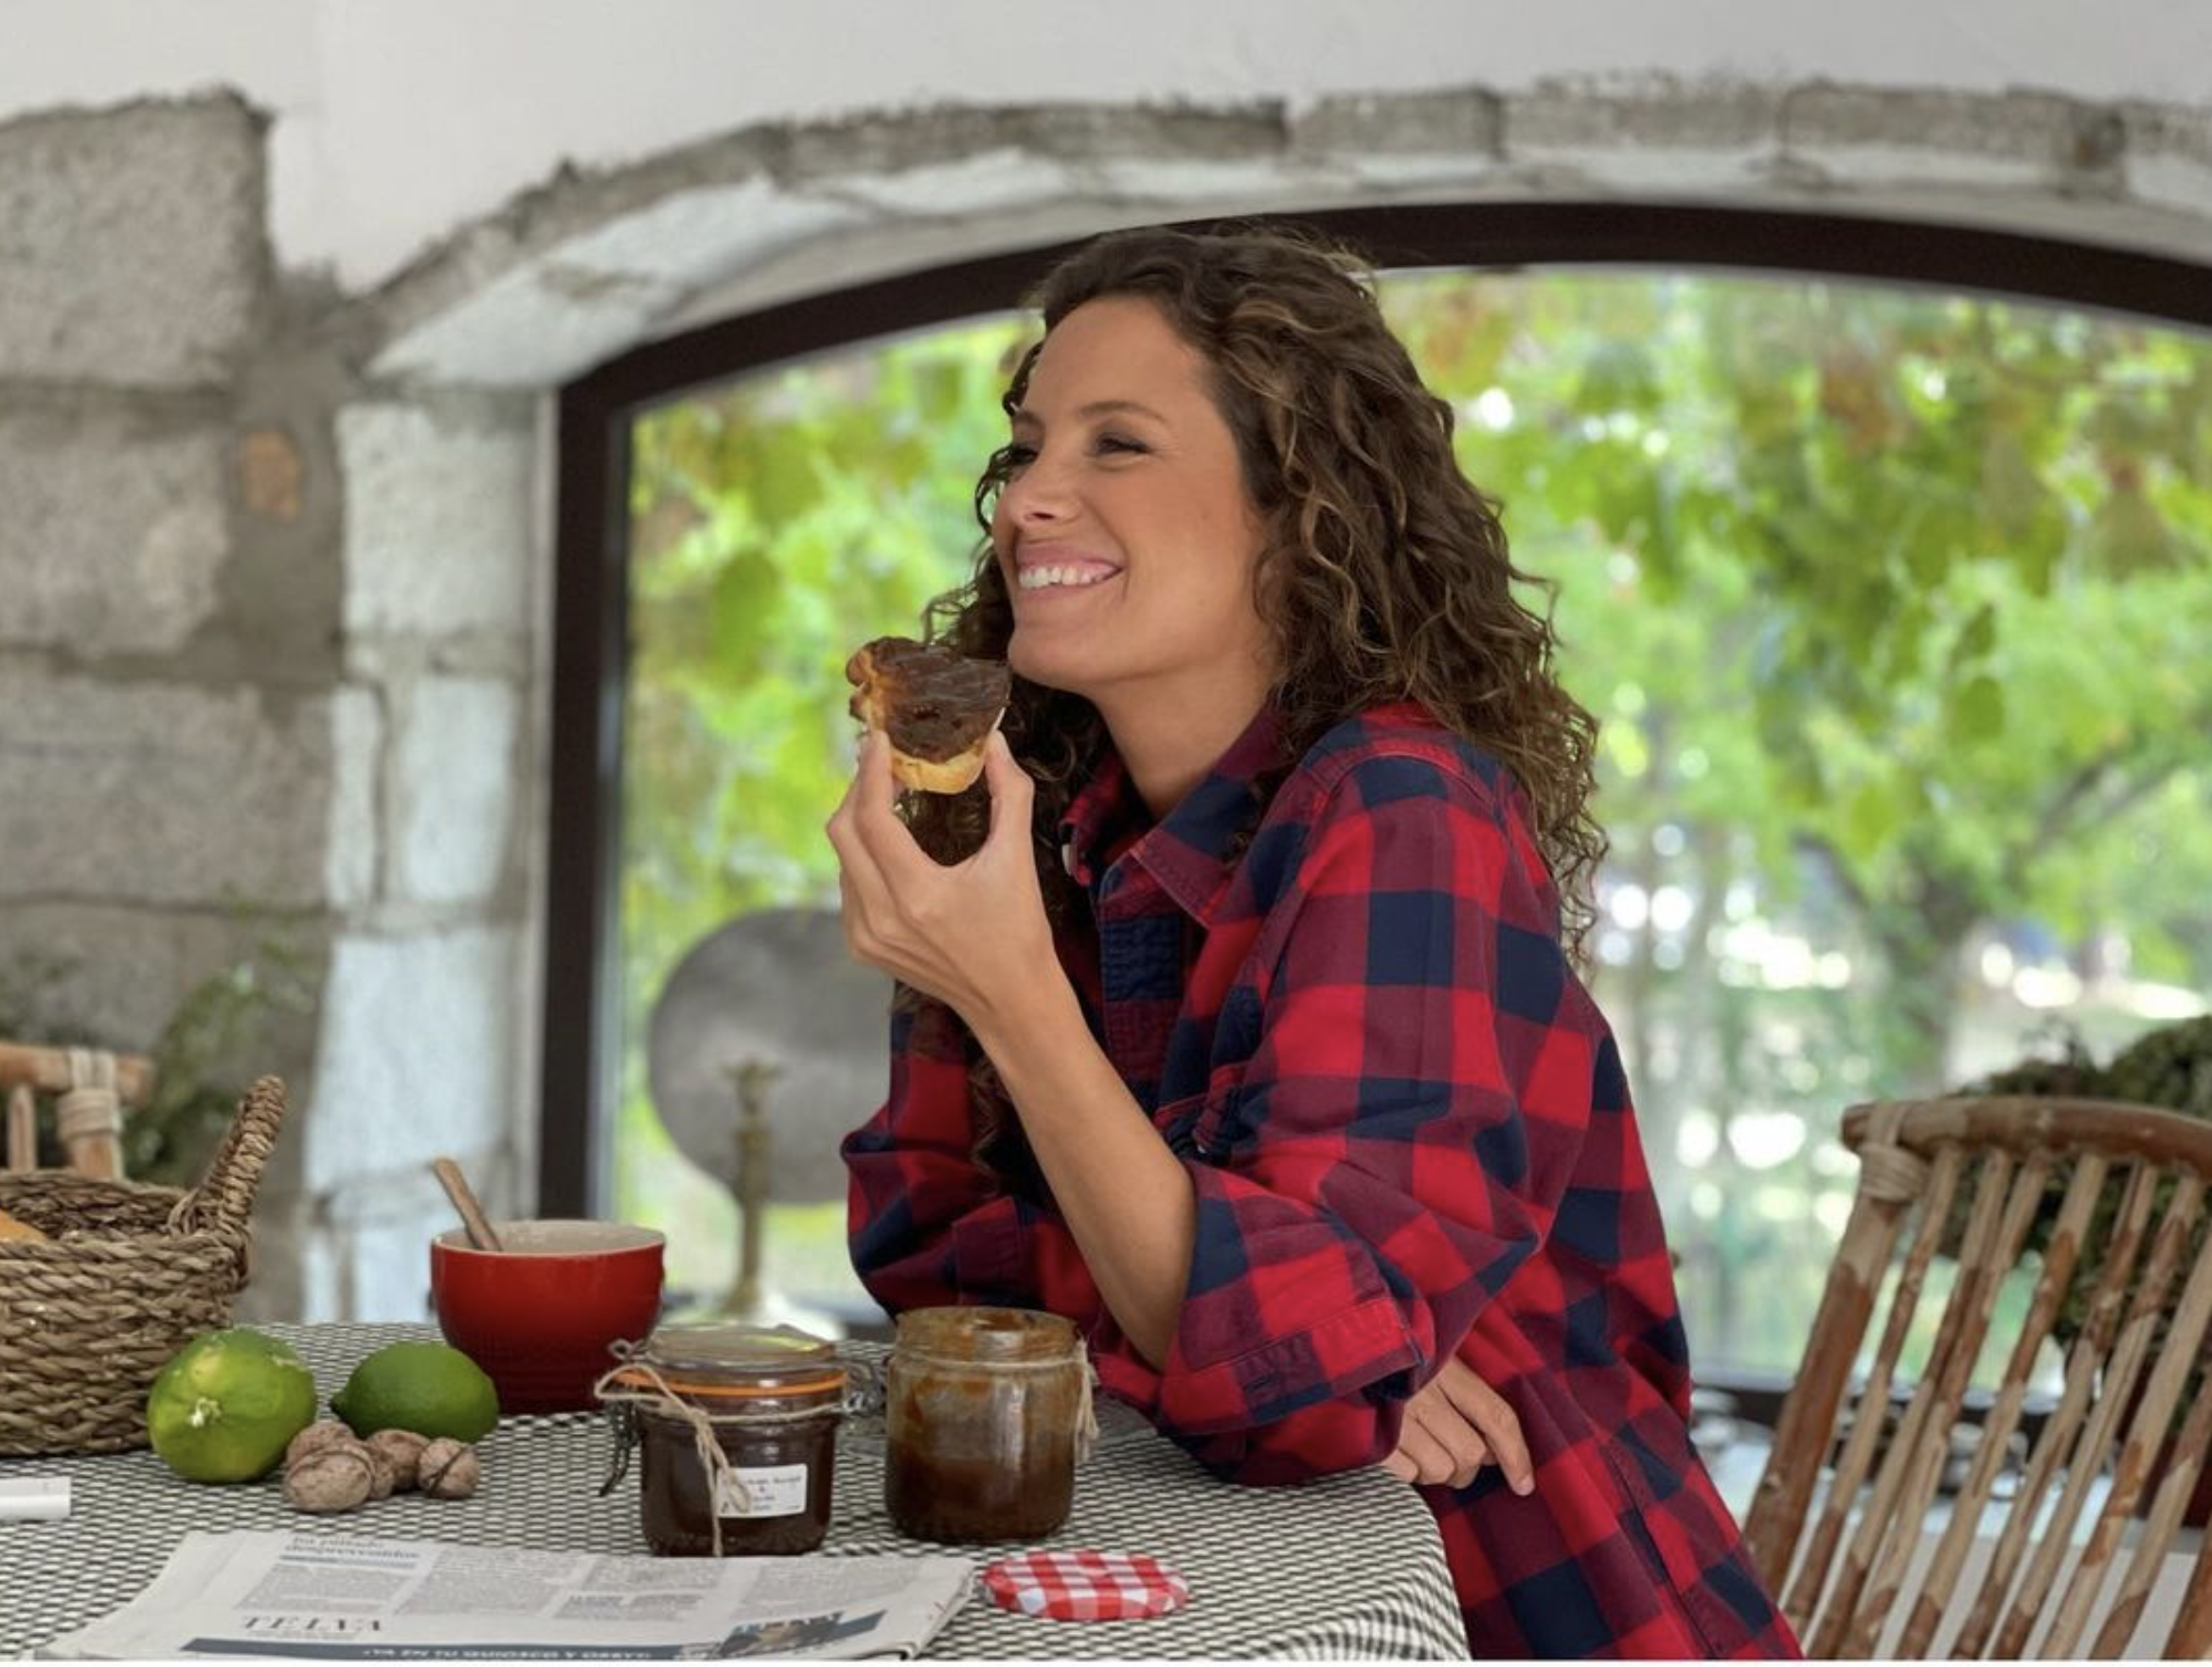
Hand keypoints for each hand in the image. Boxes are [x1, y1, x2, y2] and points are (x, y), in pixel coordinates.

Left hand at [825, 730, 1058, 1035]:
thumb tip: (993, 740)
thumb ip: (1009, 792)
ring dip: (859, 821)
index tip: (878, 739)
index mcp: (917, 895)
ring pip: (842, 858)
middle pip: (843, 832)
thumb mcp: (1018, 858)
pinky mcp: (863, 947)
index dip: (871, 771)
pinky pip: (848, 885)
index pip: (873, 817)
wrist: (1011, 1001)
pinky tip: (889, 844)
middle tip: (883, 763)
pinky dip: (862, 856)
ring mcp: (866, 937)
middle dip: (858, 789)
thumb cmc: (1019, 931)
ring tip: (887, 797)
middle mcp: (881, 918)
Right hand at [1381, 1357, 1534, 1493]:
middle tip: (1450, 1456)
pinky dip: (1406, 1471)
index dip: (1517, 1454)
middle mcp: (1424, 1391)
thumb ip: (1462, 1392)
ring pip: (1439, 1470)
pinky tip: (1394, 1448)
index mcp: (1446, 1366)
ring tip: (1416, 1447)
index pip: (1496, 1415)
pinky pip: (1406, 1475)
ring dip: (1434, 1469)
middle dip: (1466, 1467)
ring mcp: (1395, 1414)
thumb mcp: (1431, 1354)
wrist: (1325, 1336)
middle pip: (1470, 1453)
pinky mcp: (1370, 1435)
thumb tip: (1491, 1450)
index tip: (1524, 1486)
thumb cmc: (1388, 1347)